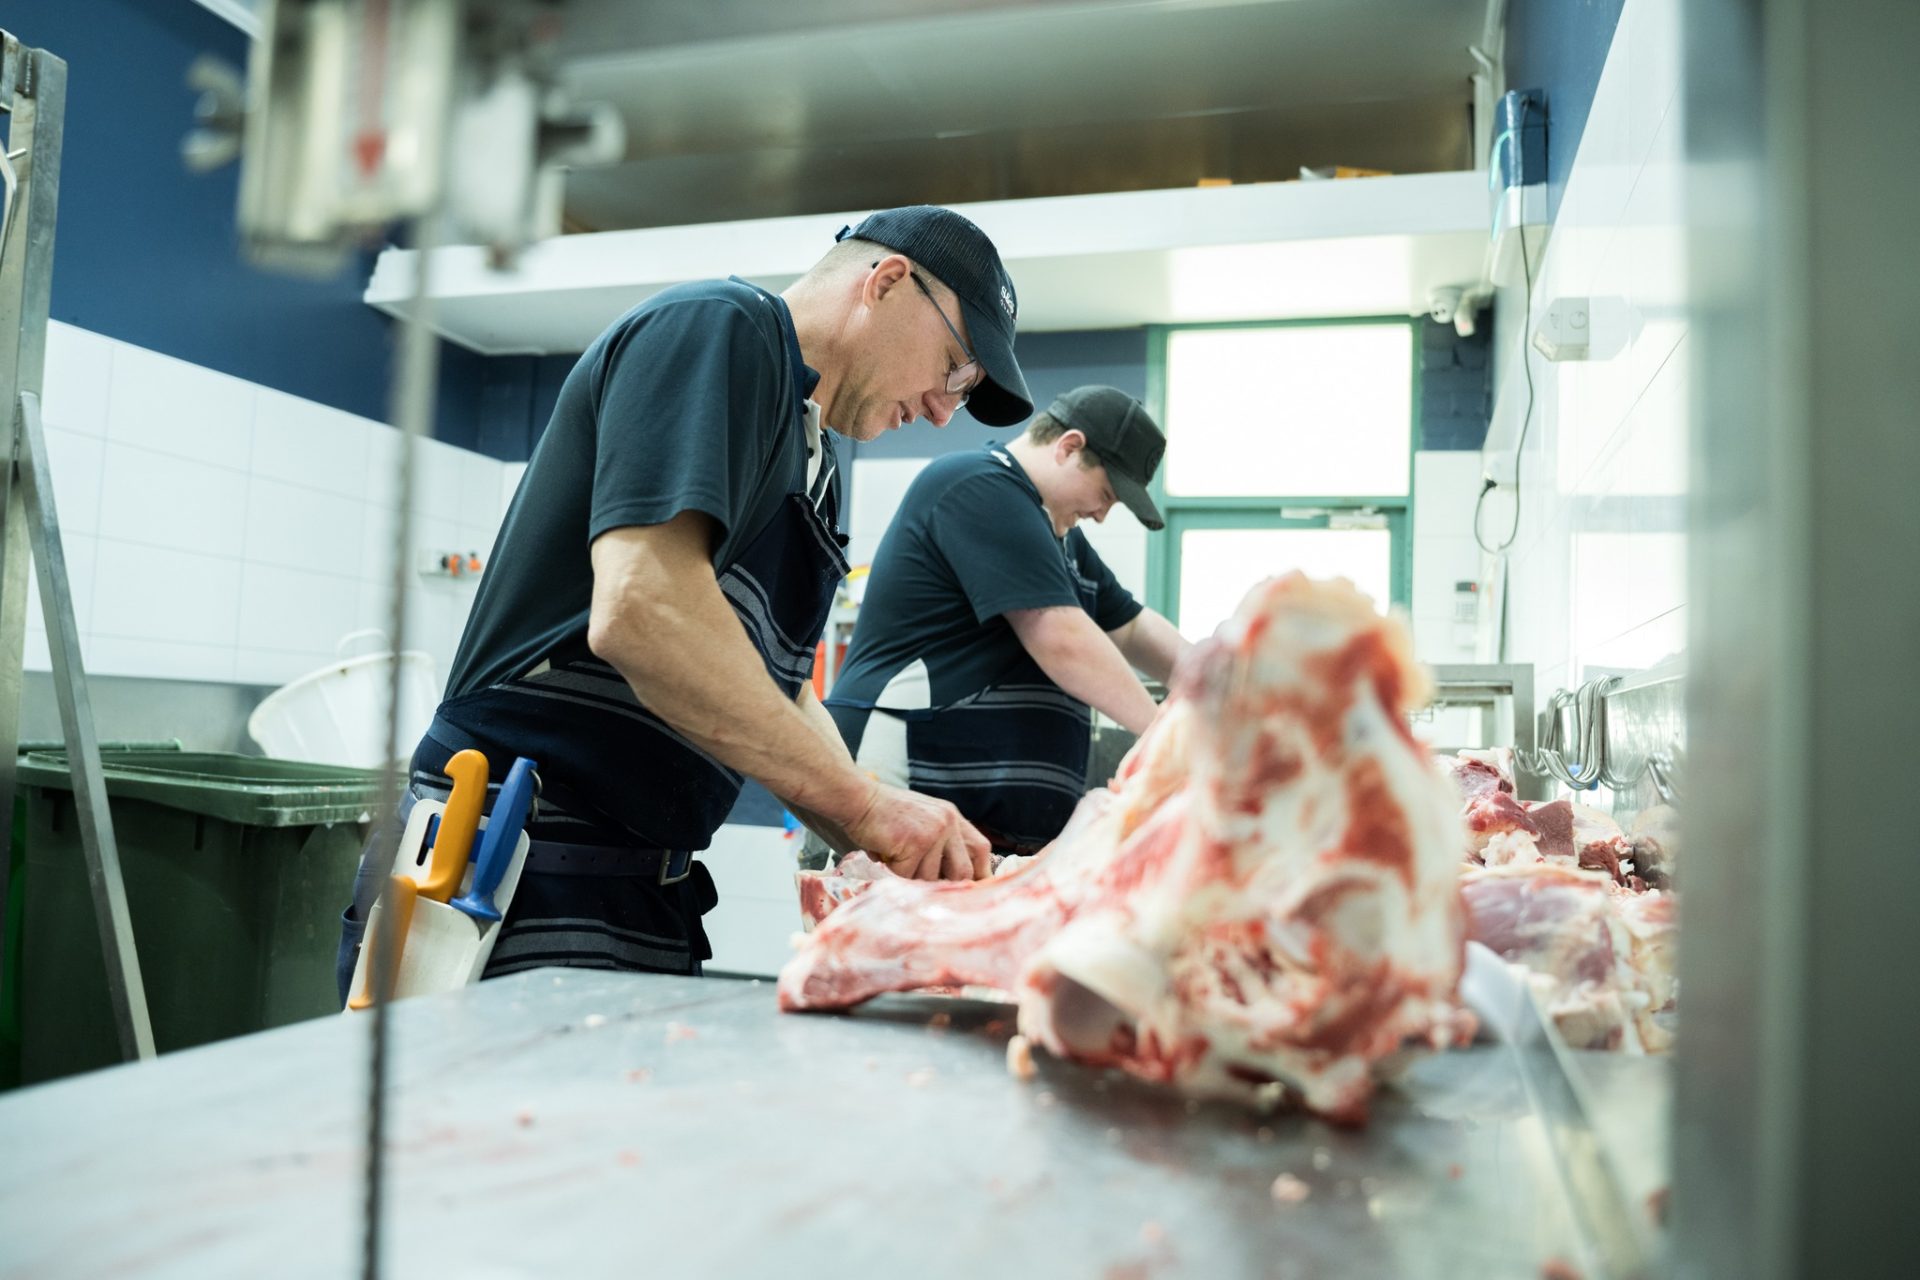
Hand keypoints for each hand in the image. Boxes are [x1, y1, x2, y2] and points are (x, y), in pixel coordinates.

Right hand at [843, 781, 991, 881]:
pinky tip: (884, 860)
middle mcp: (948, 823)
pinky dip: (894, 876)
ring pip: (930, 878)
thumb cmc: (883, 815)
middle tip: (927, 893)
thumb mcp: (920, 821)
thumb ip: (937, 842)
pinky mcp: (916, 842)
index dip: (978, 873)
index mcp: (952, 817)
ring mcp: (934, 832)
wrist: (857, 799)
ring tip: (894, 864)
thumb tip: (950, 879)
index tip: (970, 891)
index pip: (980, 849)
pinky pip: (909, 876)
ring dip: (910, 880)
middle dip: (944, 887)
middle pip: (963, 871)